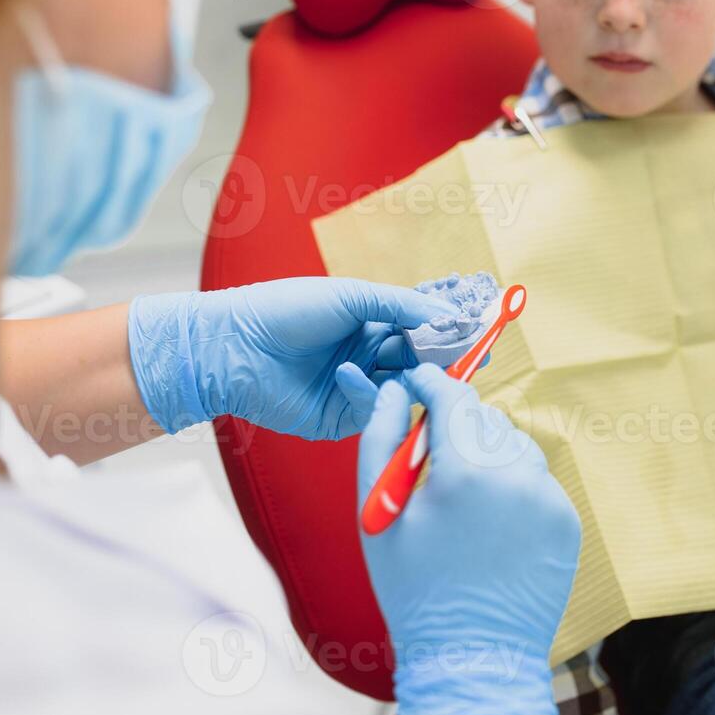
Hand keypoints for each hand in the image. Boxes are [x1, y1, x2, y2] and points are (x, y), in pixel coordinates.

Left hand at [127, 277, 451, 439]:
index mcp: (371, 324)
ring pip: (403, 390)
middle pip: (419, 363)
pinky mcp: (340, 419)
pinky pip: (372, 411)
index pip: (422, 331)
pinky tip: (346, 372)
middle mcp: (368, 357)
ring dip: (408, 378)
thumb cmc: (287, 310)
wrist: (235, 345)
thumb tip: (450, 313)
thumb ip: (403, 305)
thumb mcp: (351, 296)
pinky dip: (367, 393)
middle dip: (441, 361)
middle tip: (465, 361)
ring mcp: (356, 389)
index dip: (449, 334)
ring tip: (410, 367)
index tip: (479, 336)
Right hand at [358, 364, 579, 714]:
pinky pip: (536, 480)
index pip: (452, 397)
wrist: (471, 655)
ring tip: (461, 496)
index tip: (417, 381)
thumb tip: (391, 390)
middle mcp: (516, 476)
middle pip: (483, 419)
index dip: (430, 382)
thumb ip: (381, 439)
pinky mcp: (567, 521)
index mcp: (466, 471)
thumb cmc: (414, 587)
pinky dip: (513, 485)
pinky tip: (490, 520)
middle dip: (456, 425)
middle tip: (432, 455)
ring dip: (486, 454)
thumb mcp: (380, 513)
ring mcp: (549, 499)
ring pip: (513, 445)